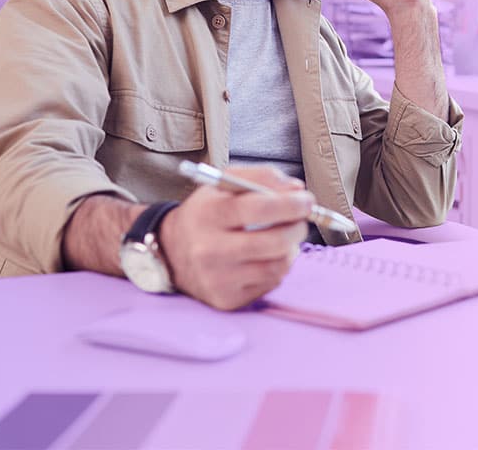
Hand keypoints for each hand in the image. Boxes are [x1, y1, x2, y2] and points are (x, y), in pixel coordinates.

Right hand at [158, 165, 313, 310]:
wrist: (171, 252)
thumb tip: (297, 190)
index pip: (257, 208)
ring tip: (282, 237)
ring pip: (277, 266)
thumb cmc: (206, 213)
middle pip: (272, 242)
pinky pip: (270, 283)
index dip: (290, 204)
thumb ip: (261, 177)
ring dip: (290, 249)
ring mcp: (218, 279)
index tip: (306, 200)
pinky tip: (267, 256)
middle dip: (297, 228)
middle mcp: (209, 250)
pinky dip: (277, 267)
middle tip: (301, 220)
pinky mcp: (227, 299)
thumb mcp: (224, 184)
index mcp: (208, 215)